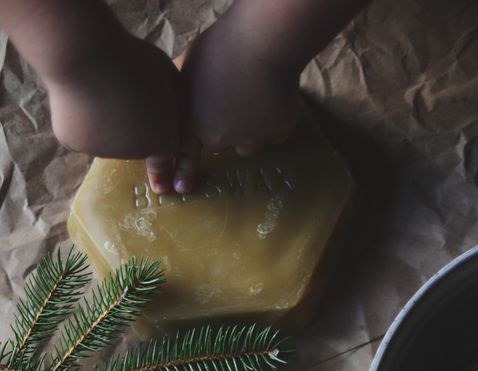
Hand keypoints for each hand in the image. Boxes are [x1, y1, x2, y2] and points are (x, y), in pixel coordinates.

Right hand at [47, 32, 181, 190]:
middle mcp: (136, 153)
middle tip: (122, 95)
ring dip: (105, 123)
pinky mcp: (76, 145)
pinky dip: (79, 120)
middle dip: (131, 128)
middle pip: (134, 144)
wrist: (85, 58)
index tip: (162, 187)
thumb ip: (170, 100)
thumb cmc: (130, 59)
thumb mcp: (165, 75)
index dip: (164, 173)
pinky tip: (79, 98)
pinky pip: (81, 133)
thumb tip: (166, 111)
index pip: (165, 161)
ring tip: (99, 92)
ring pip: (106, 139)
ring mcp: (105, 151)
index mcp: (164, 139)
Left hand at [174, 11, 300, 192]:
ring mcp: (251, 138)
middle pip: (221, 145)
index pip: (184, 154)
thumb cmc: (218, 48)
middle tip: (230, 102)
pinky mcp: (278, 132)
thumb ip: (179, 88)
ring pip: (250, 143)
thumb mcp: (186, 64)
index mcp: (194, 122)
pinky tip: (274, 96)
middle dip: (225, 131)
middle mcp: (220, 138)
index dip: (183, 172)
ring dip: (250, 129)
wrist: (261, 44)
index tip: (180, 189)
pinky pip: (275, 132)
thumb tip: (170, 97)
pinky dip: (275, 119)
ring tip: (253, 98)